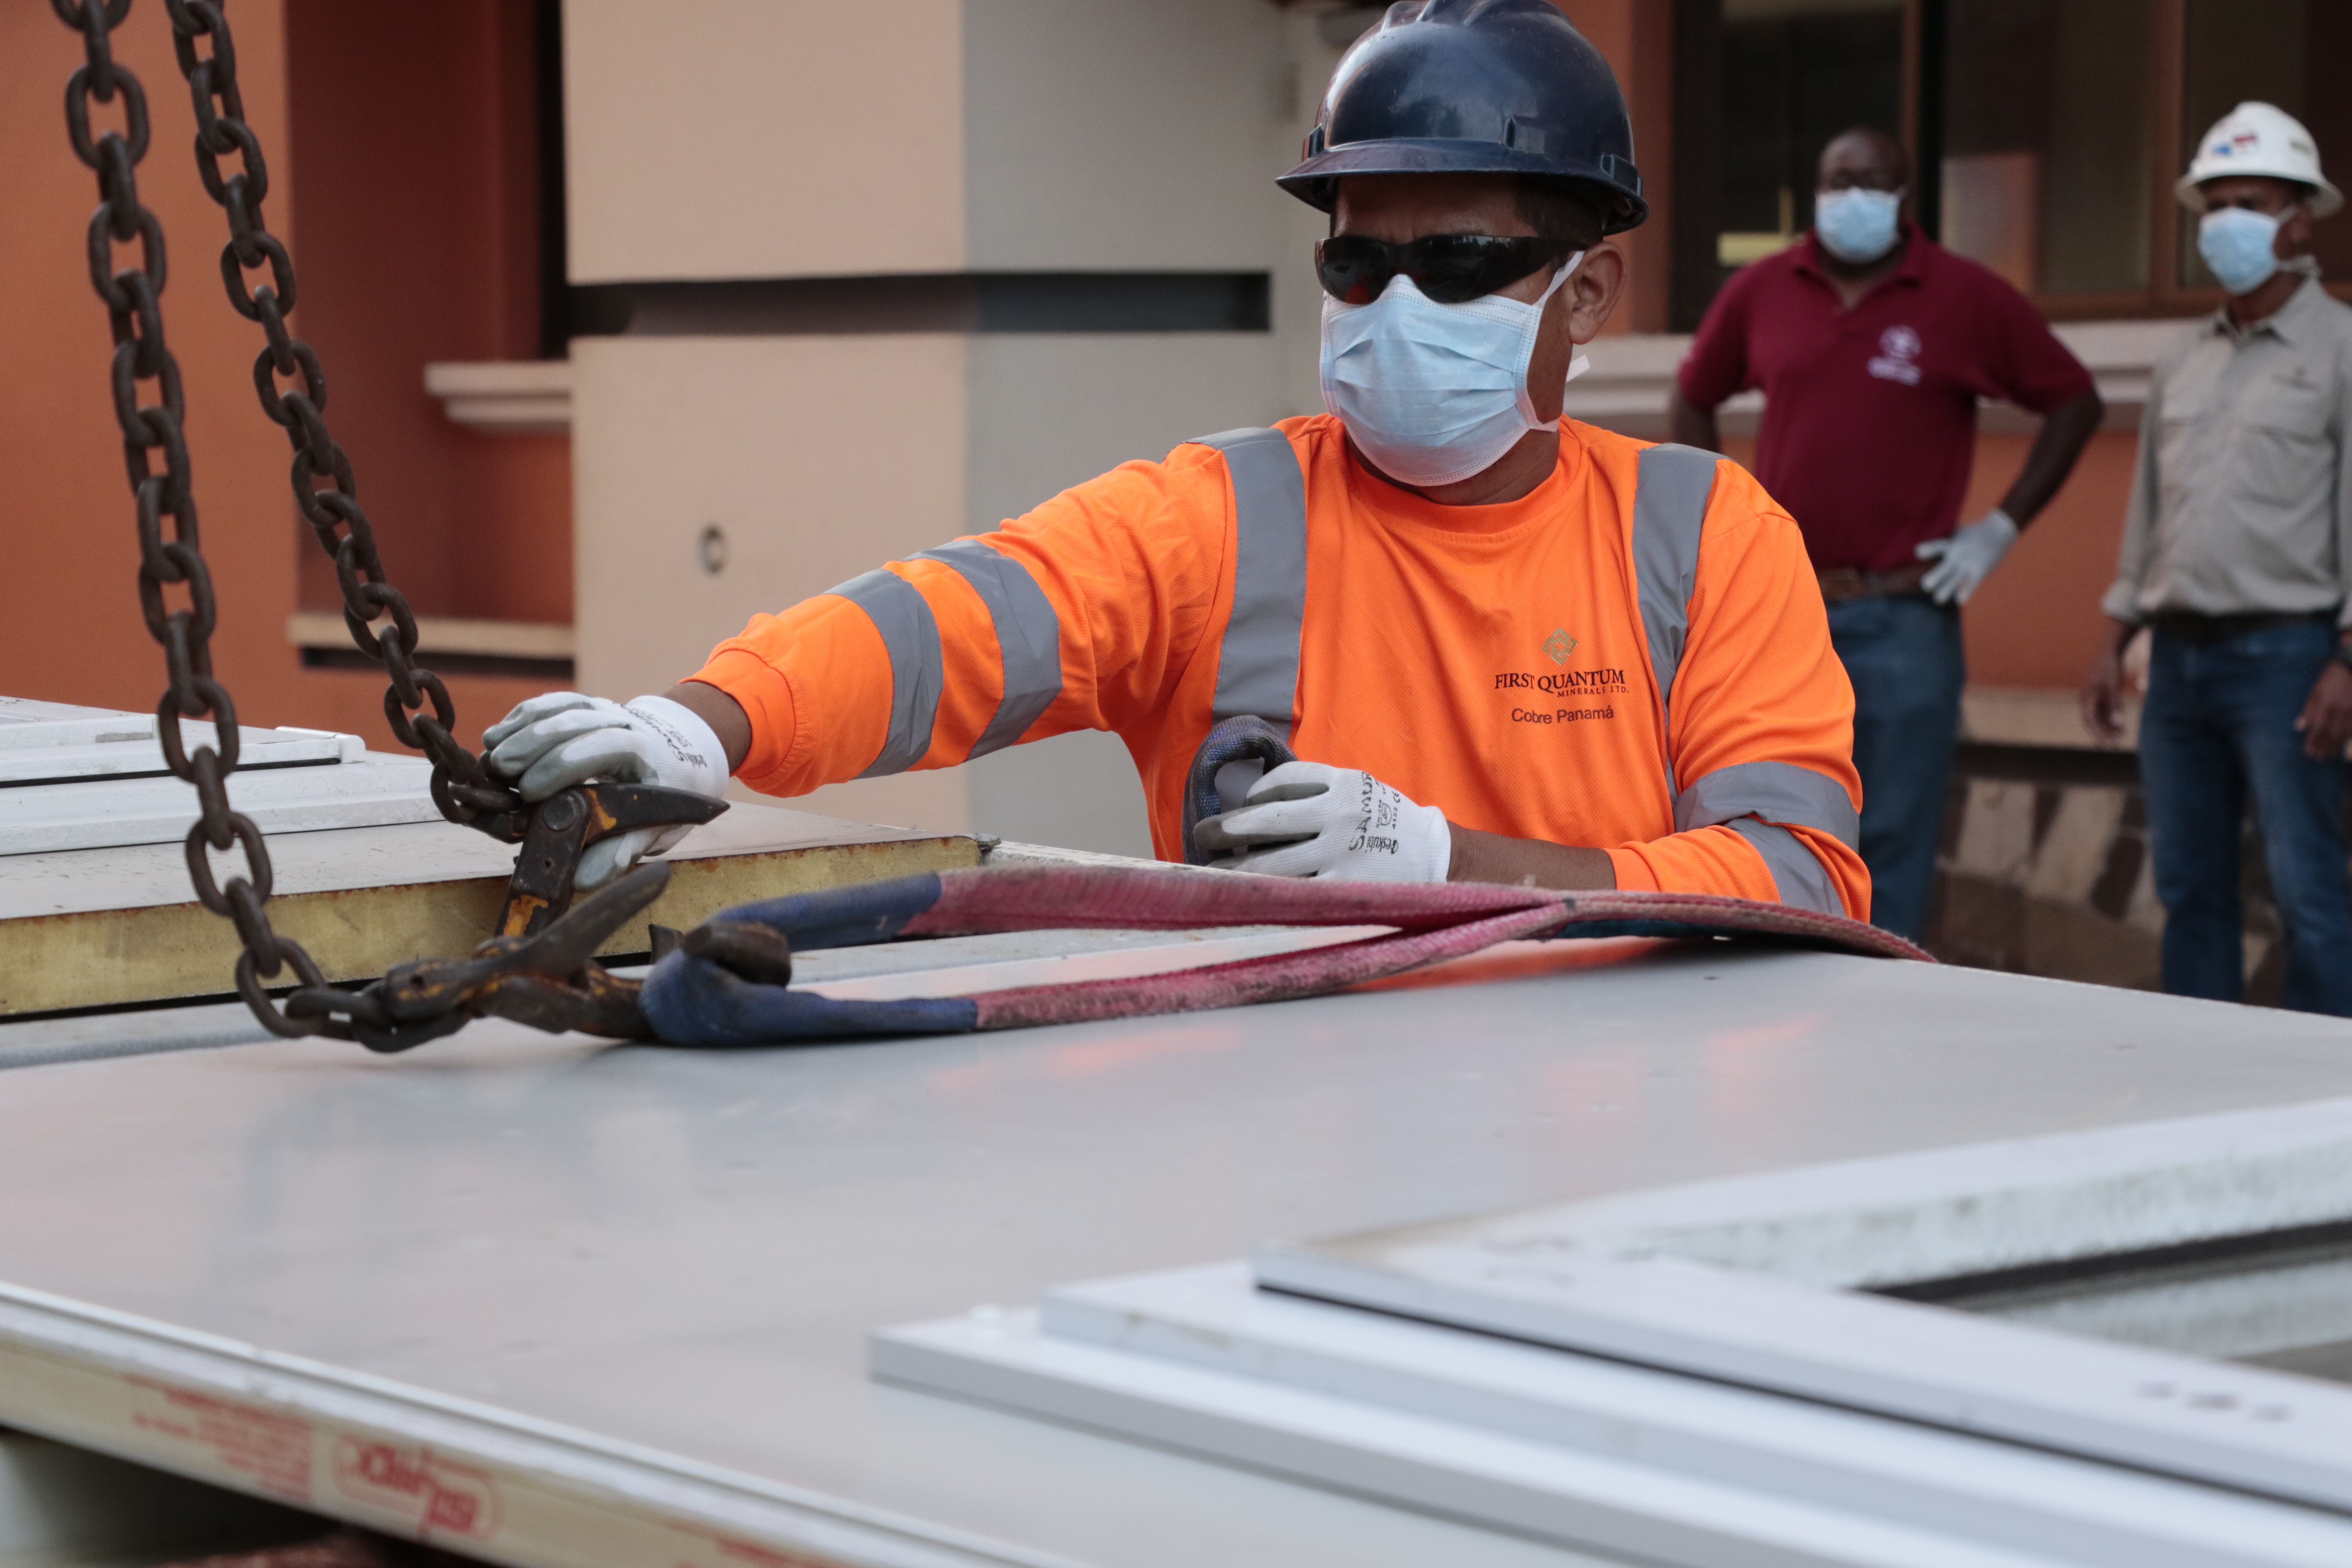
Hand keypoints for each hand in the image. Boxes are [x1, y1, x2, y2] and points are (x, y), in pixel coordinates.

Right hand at [483, 693, 729, 887]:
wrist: (670, 761)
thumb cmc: (655, 801)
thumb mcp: (649, 830)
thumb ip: (617, 853)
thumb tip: (579, 879)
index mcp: (643, 753)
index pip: (604, 747)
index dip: (563, 765)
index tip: (529, 790)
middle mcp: (623, 723)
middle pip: (576, 721)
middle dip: (533, 744)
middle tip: (499, 769)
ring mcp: (602, 710)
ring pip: (560, 708)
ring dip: (521, 730)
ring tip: (490, 754)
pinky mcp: (581, 706)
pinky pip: (550, 703)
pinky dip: (522, 717)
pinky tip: (497, 737)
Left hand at [1191, 760, 1449, 882]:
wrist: (1437, 857)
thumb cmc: (1386, 821)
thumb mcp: (1359, 787)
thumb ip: (1316, 786)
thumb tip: (1256, 797)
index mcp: (1343, 784)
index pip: (1282, 783)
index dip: (1253, 795)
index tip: (1241, 806)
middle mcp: (1339, 815)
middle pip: (1266, 820)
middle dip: (1226, 829)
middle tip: (1200, 833)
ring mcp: (1341, 855)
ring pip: (1273, 864)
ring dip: (1234, 869)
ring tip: (1209, 873)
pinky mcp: (1346, 890)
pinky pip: (1296, 894)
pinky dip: (1267, 896)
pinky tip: (1246, 900)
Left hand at [1915, 508, 2018, 604]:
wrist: (2001, 529)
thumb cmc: (1976, 532)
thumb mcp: (1959, 533)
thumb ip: (1947, 542)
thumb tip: (1928, 549)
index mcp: (1951, 546)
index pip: (1937, 547)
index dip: (1927, 549)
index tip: (1919, 552)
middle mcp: (1958, 555)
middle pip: (1941, 570)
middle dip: (1932, 579)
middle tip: (1927, 585)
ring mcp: (1969, 564)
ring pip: (1954, 581)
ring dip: (1944, 592)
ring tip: (1939, 598)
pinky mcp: (1981, 571)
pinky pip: (1972, 584)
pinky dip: (1966, 592)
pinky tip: (1959, 600)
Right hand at [2080, 635, 2129, 745]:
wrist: (2109, 651)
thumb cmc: (2111, 667)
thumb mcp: (2114, 686)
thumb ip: (2116, 705)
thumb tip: (2118, 724)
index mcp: (2087, 698)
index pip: (2091, 721)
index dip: (2098, 734)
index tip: (2108, 744)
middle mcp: (2086, 700)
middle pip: (2093, 722)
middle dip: (2103, 734)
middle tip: (2115, 745)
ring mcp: (2091, 698)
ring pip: (2097, 718)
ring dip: (2107, 728)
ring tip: (2120, 738)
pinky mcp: (2098, 696)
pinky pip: (2102, 712)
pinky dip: (2109, 720)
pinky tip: (2120, 727)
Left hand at [2295, 657, 2351, 758]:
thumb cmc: (2332, 678)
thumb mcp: (2316, 691)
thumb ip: (2309, 710)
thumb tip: (2299, 727)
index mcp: (2325, 705)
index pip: (2317, 729)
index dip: (2313, 742)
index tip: (2308, 752)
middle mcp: (2339, 710)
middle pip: (2330, 734)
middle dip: (2323, 747)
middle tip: (2317, 757)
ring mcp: (2351, 711)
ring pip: (2343, 733)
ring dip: (2335, 746)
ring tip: (2328, 754)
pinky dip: (2347, 738)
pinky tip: (2342, 745)